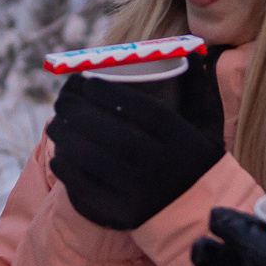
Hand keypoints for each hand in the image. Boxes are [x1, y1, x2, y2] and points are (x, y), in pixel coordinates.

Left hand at [45, 56, 228, 231]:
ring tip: (56, 122)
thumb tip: (190, 49)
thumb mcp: (208, 124)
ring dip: (66, 136)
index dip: (107, 92)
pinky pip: (85, 188)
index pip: (140, 109)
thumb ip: (199, 87)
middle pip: (109, 132)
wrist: (201, 216)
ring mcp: (140, 193)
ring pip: (91, 159)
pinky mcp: (122, 214)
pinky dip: (67, 168)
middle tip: (63, 97)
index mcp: (181, 141)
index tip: (86, 80)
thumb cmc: (199, 161)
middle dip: (77, 110)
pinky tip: (60, 154)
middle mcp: (161, 166)